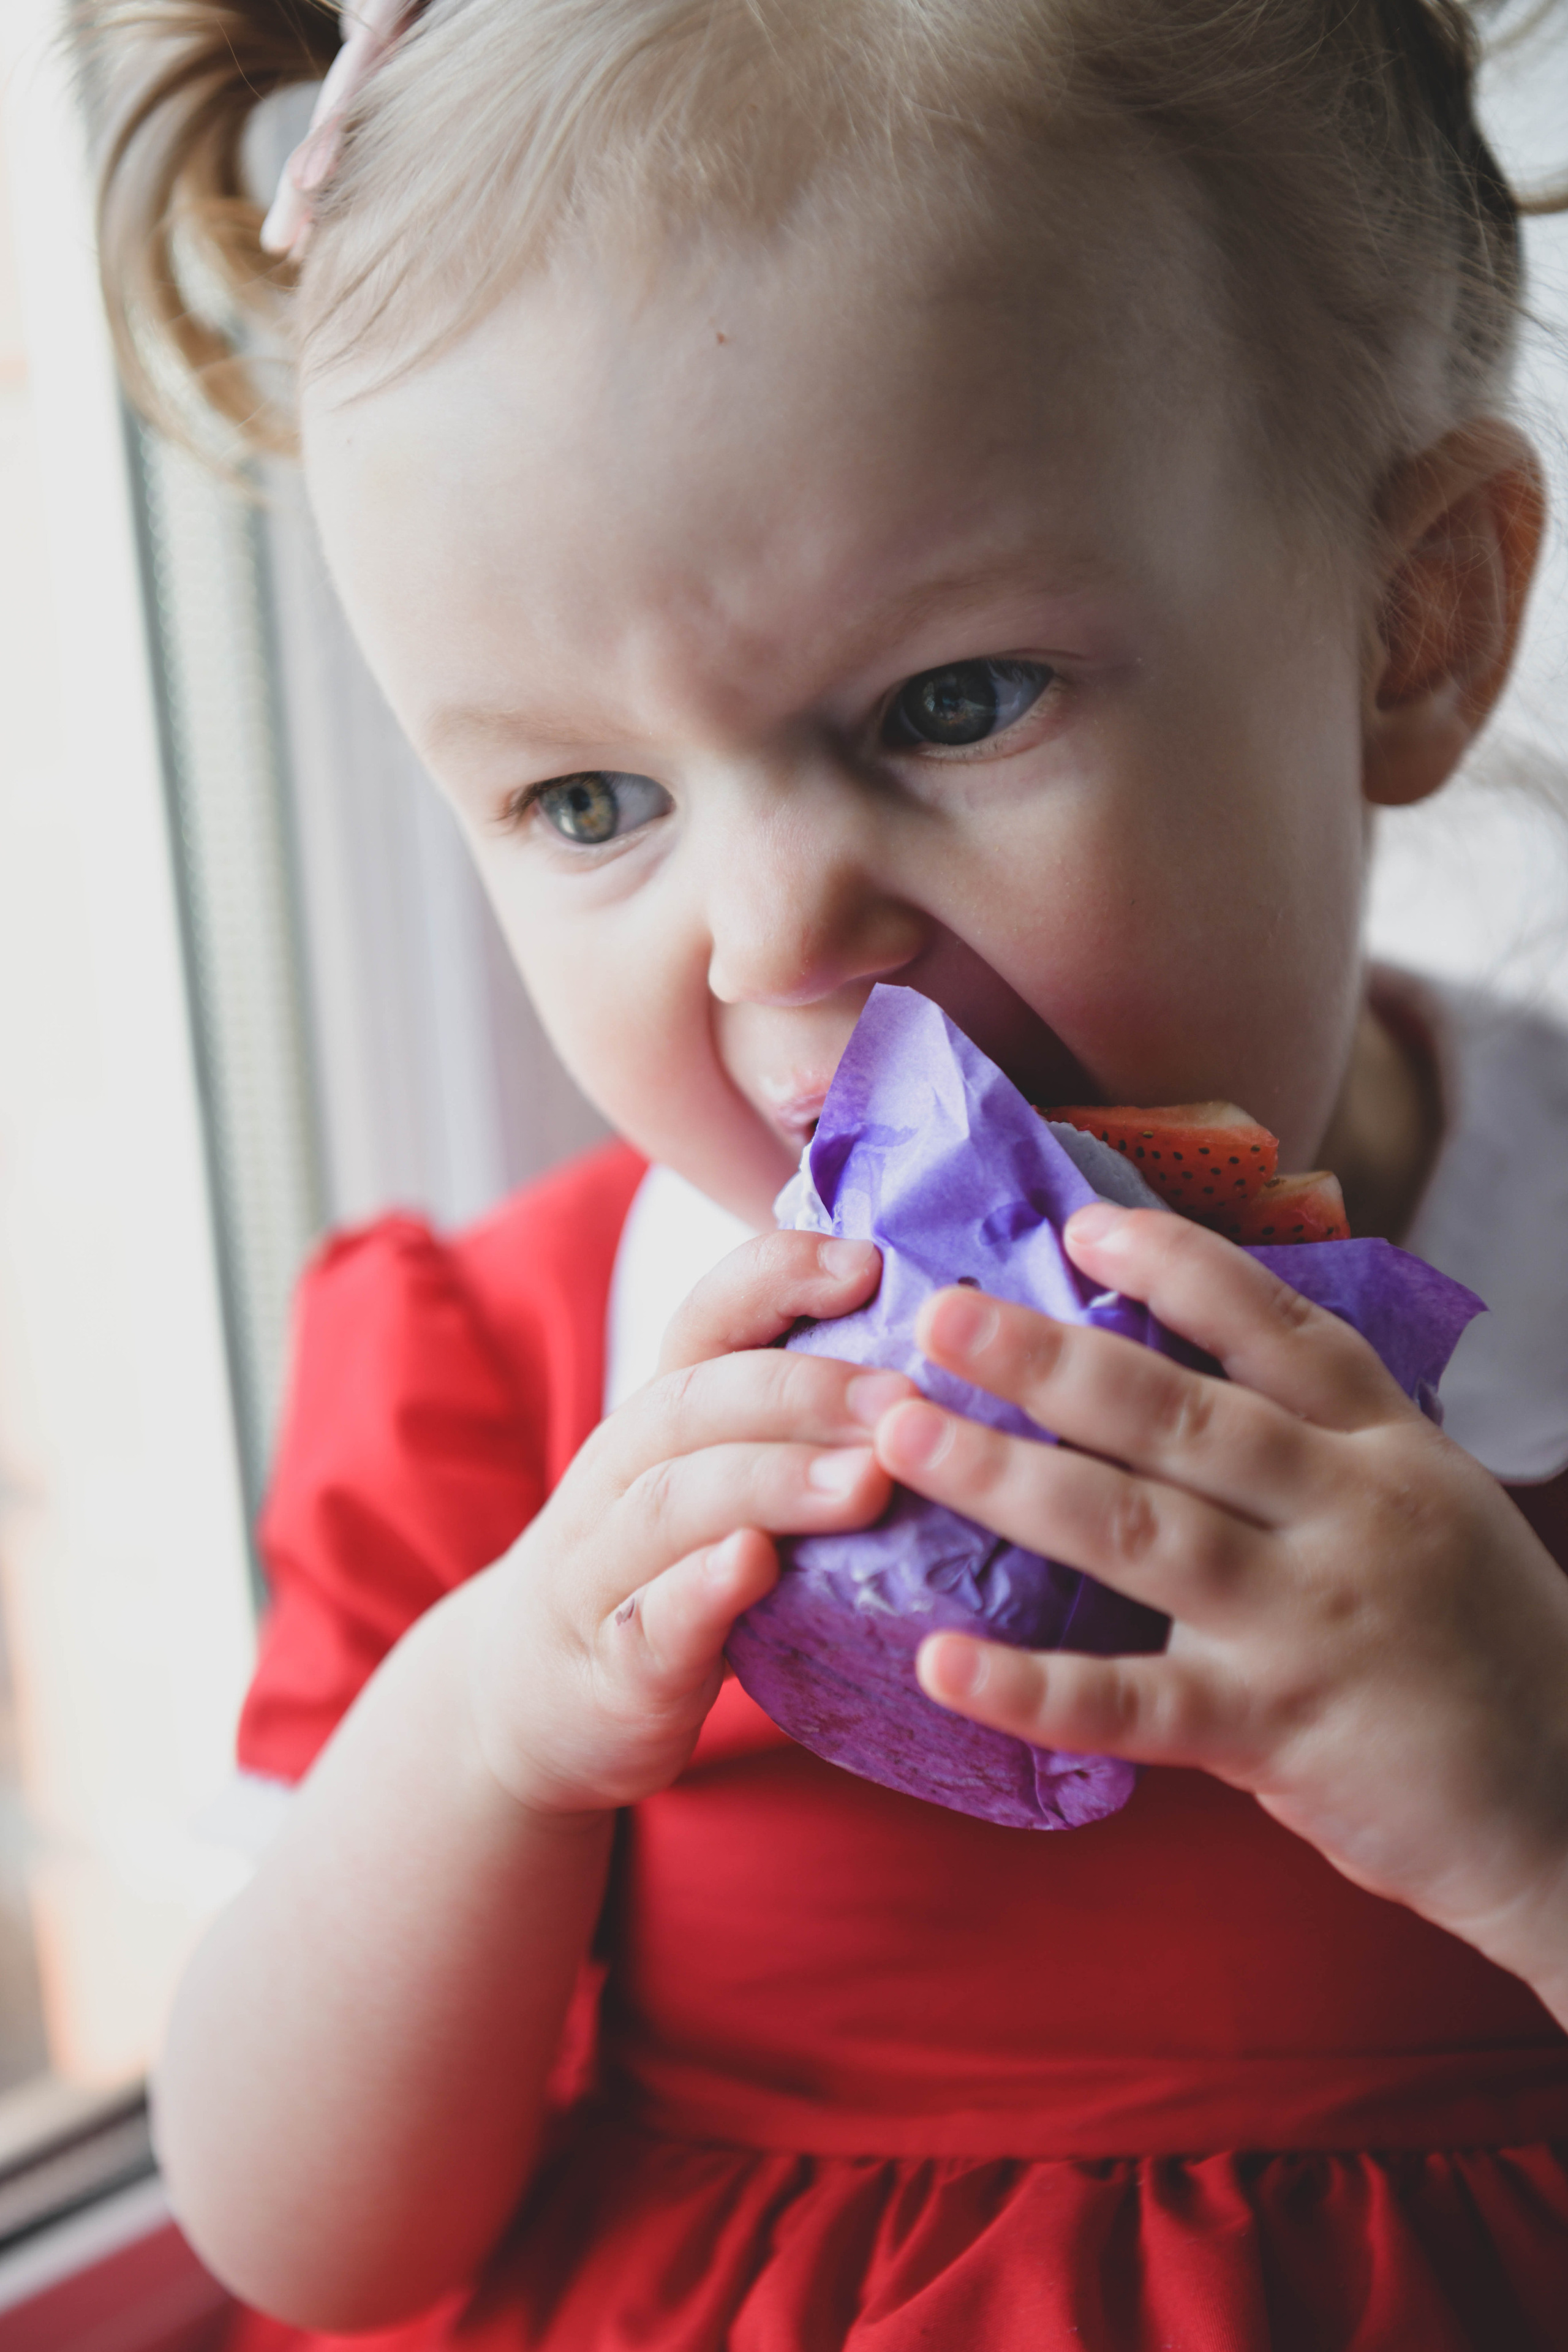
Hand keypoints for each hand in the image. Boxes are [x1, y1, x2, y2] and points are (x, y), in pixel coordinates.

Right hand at [465, 1233, 912, 1817]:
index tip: (870, 1263)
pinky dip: (701, 1587)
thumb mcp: (714, 1486)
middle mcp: (620, 1475)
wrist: (529, 1709)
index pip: (705, 1318)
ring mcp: (604, 1569)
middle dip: (805, 1389)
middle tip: (905, 1400)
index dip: (778, 1277)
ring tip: (867, 1483)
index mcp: (662, 1420)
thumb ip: (797, 1432)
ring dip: (774, 1481)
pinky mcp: (612, 1666)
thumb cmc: (663, 1577)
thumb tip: (946, 1374)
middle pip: (696, 1402)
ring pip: (673, 1501)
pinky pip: (650, 1617)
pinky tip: (754, 1566)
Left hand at [873, 1204, 1567, 2008]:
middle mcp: (1348, 1512)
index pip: (1276, 1327)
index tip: (1078, 1226)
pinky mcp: (1278, 1731)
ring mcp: (1310, 1620)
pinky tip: (941, 1660)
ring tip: (900, 1436)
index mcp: (1386, 1447)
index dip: (1176, 1267)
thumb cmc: (1483, 1643)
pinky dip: (1031, 1685)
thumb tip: (1184, 1366)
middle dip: (1049, 1359)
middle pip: (1179, 1413)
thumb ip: (1322, 1443)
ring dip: (1008, 1478)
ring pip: (1138, 1530)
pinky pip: (1133, 1704)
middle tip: (940, 1316)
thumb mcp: (1430, 1504)